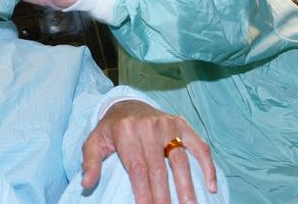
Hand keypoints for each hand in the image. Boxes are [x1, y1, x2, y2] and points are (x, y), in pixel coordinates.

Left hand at [82, 100, 216, 203]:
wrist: (126, 103)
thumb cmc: (111, 129)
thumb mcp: (94, 141)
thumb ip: (90, 162)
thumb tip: (86, 183)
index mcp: (125, 131)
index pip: (137, 169)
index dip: (144, 193)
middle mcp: (148, 126)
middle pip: (159, 168)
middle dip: (164, 196)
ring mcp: (168, 124)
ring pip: (180, 159)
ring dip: (187, 186)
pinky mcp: (182, 123)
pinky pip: (199, 145)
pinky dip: (207, 166)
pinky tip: (211, 187)